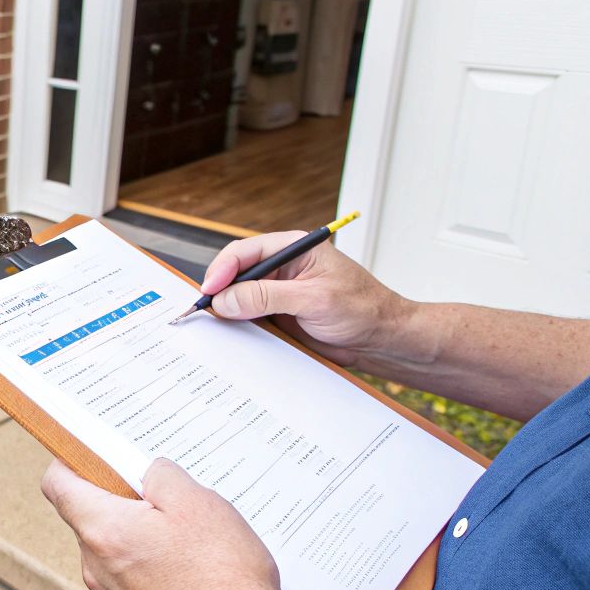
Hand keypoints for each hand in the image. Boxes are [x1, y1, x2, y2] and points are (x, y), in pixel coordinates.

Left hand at [41, 458, 293, 589]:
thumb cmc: (225, 578)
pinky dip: (150, 582)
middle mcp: (96, 572)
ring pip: (113, 559)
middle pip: (92, 521)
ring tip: (190, 550)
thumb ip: (160, 474)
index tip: (96, 458)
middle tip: (168, 507)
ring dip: (140, 547)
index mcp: (103, 531)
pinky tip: (189, 584)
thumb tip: (146, 472)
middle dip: (123, 507)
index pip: (57, 484)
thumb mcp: (198, 500)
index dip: (73, 463)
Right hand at [199, 232, 413, 368]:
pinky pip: (251, 317)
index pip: (247, 251)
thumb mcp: (314, 299)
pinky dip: (239, 324)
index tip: (210, 290)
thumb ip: (268, 296)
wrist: (382, 340)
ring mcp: (280, 291)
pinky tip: (233, 333)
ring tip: (216, 323)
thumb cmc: (363, 309)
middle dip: (221, 289)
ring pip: (241, 296)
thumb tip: (227, 298)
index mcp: (294, 249)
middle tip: (208, 310)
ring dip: (229, 309)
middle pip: (238, 272)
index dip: (224, 269)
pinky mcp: (280, 314)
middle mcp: (284, 267)